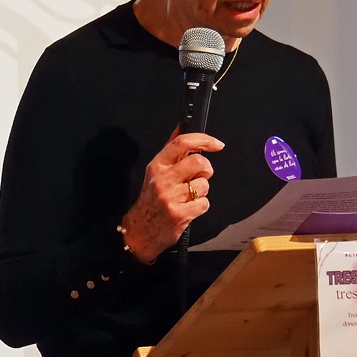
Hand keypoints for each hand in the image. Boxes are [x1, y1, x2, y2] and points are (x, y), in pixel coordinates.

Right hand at [119, 127, 224, 263]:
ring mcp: (170, 197)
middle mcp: (162, 179)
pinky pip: (204, 203)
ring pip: (204, 185)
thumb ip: (171, 150)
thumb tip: (182, 126)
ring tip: (188, 197)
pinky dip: (200, 206)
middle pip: (199, 162)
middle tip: (199, 177)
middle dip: (206, 170)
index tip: (216, 144)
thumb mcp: (156, 172)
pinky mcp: (179, 215)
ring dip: (201, 191)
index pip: (181, 143)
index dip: (203, 140)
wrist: (140, 231)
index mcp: (157, 165)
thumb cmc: (152, 199)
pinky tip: (189, 209)